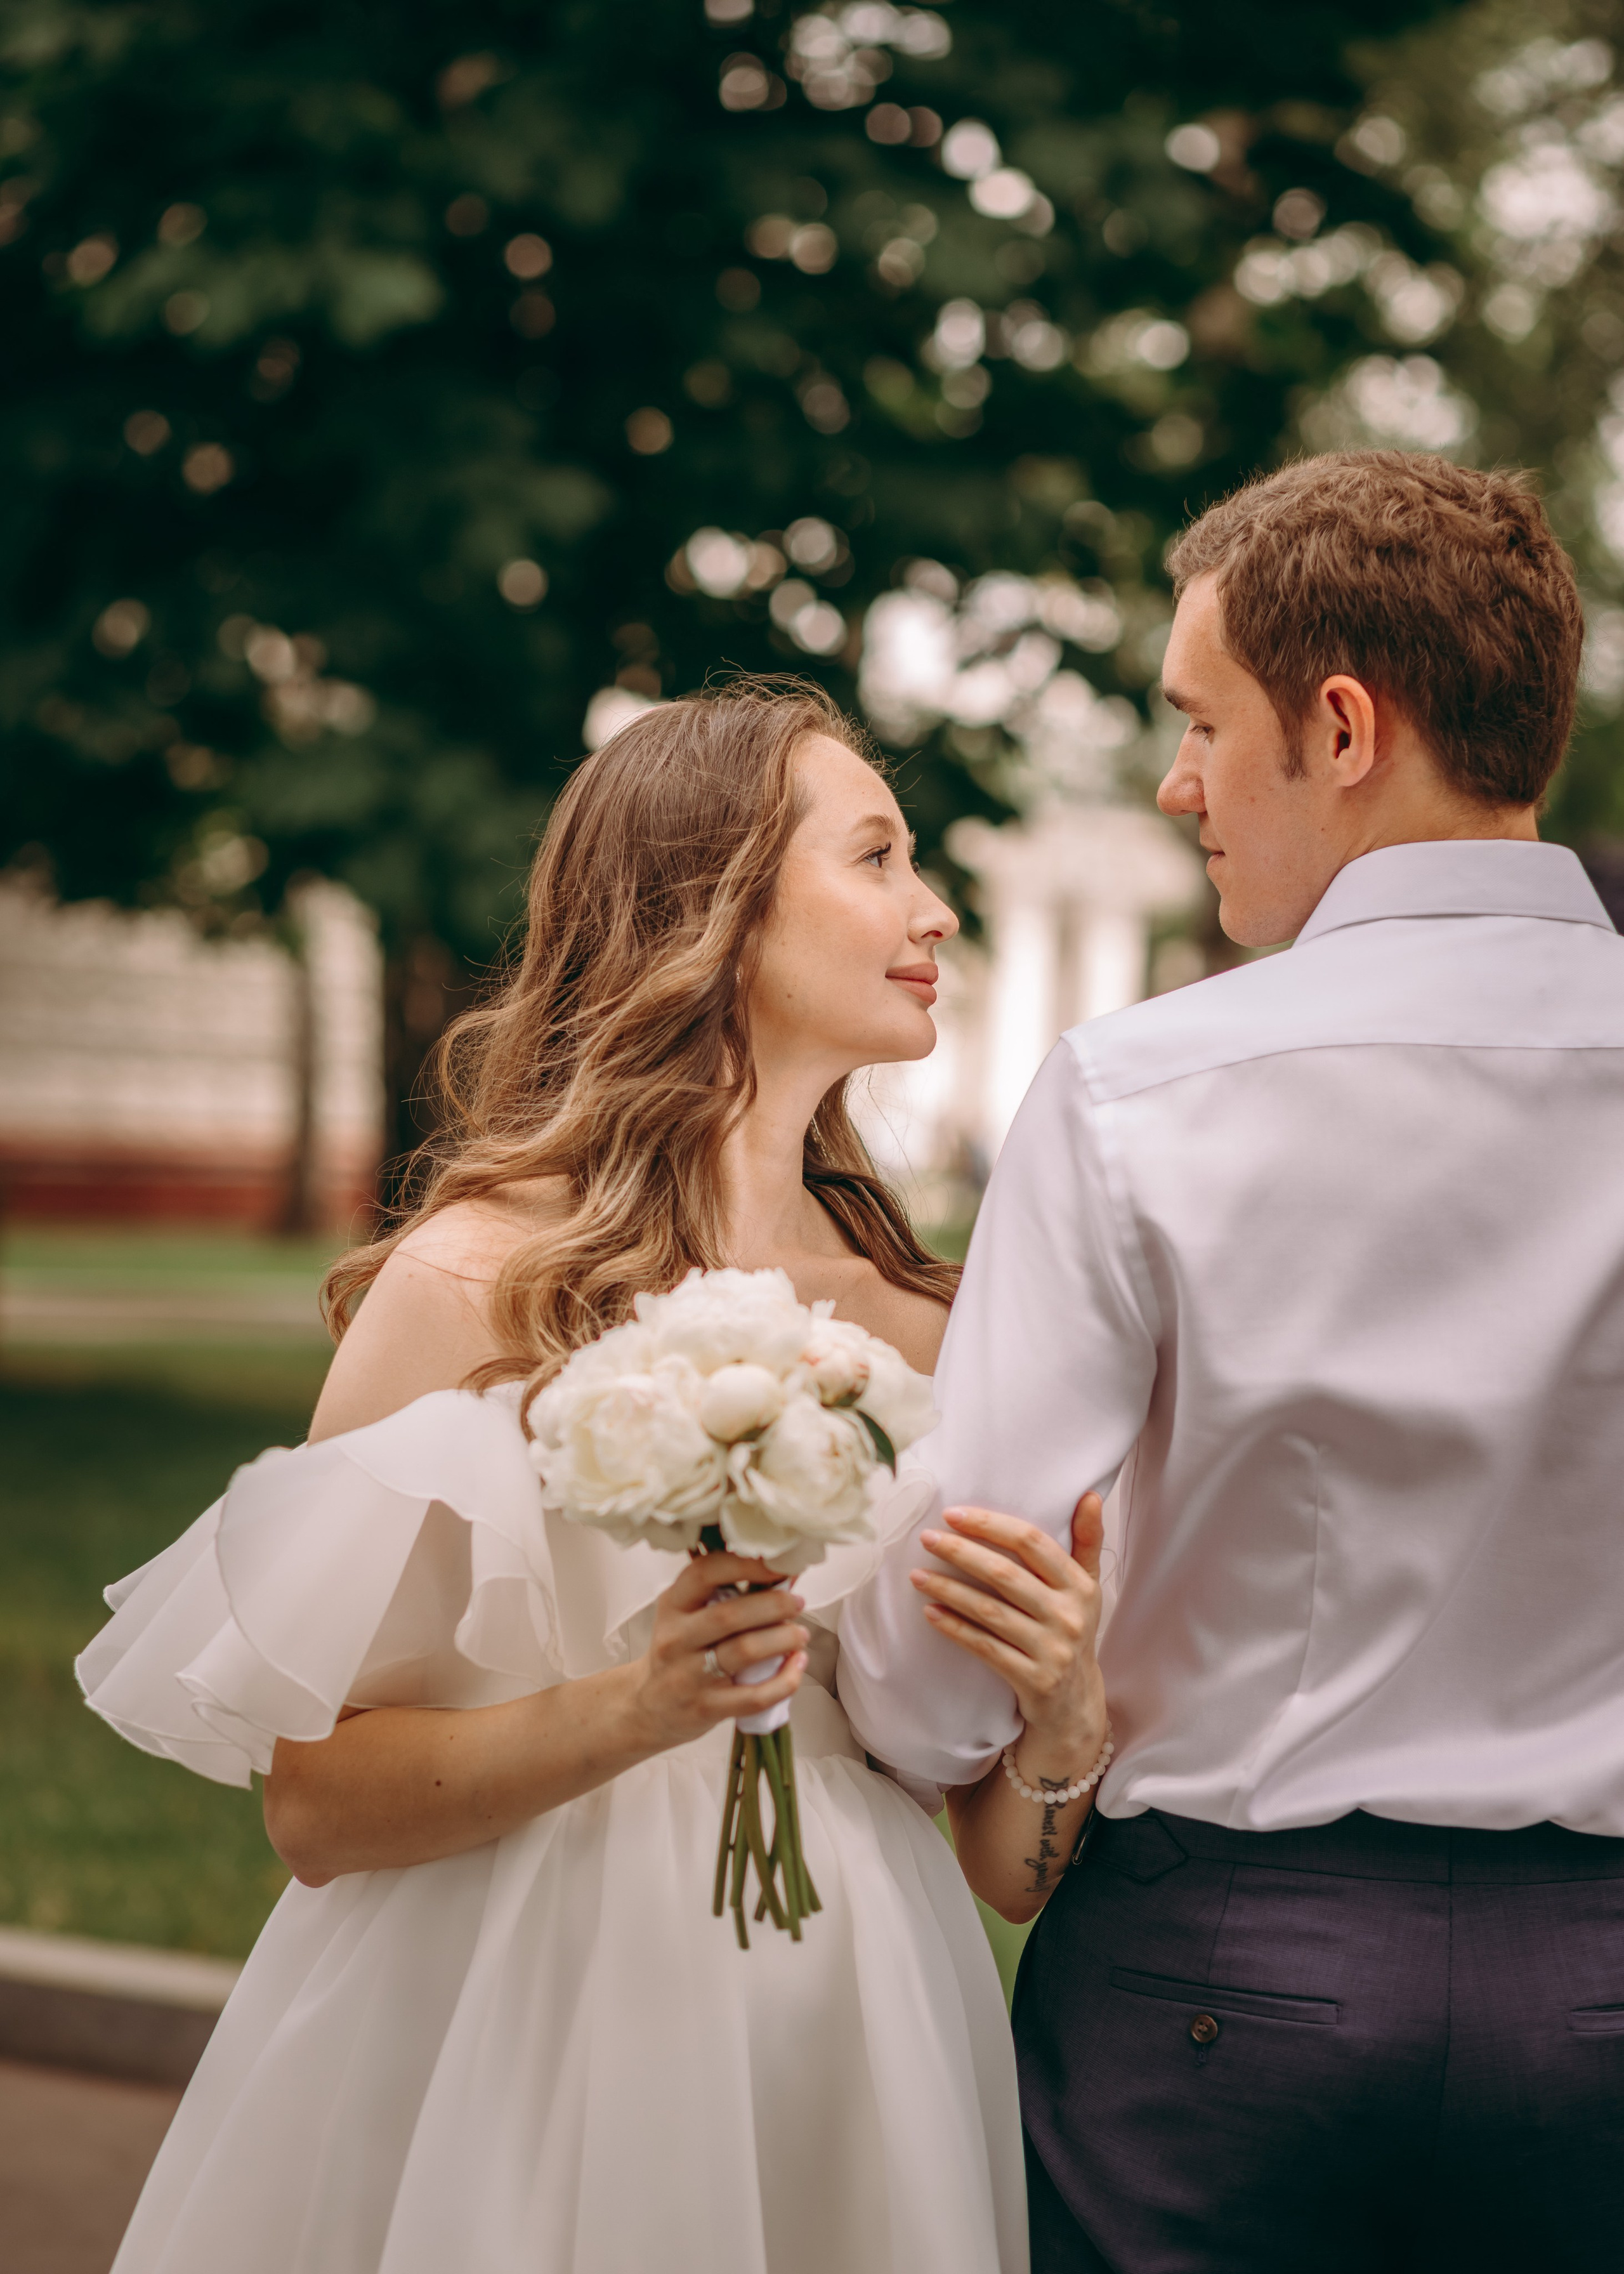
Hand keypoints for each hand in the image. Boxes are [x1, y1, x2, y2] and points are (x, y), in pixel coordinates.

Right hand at [628, 1552, 809, 1754]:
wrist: (648, 1707)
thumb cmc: (679, 1653)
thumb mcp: (686, 1617)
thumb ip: (724, 1596)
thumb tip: (783, 1575)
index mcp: (673, 1606)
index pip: (705, 1573)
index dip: (745, 1565)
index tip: (777, 1565)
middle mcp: (676, 1638)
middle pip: (730, 1614)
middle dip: (774, 1605)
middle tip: (797, 1603)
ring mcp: (689, 1676)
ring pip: (744, 1651)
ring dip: (783, 1639)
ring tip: (800, 1635)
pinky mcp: (706, 1708)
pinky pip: (754, 1696)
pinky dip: (785, 1681)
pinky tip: (797, 1665)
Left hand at [910, 1495, 1106, 1779]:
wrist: (1075, 1704)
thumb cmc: (1070, 1631)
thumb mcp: (1086, 1589)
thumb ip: (1086, 1542)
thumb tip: (1089, 1495)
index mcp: (1080, 1585)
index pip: (1032, 1542)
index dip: (990, 1525)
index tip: (952, 1514)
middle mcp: (1069, 1615)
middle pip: (1005, 1574)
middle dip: (961, 1552)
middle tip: (926, 1538)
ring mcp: (1052, 1650)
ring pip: (990, 1611)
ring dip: (948, 1590)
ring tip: (916, 1576)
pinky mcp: (1033, 1679)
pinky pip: (985, 1647)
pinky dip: (954, 1628)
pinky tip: (929, 1613)